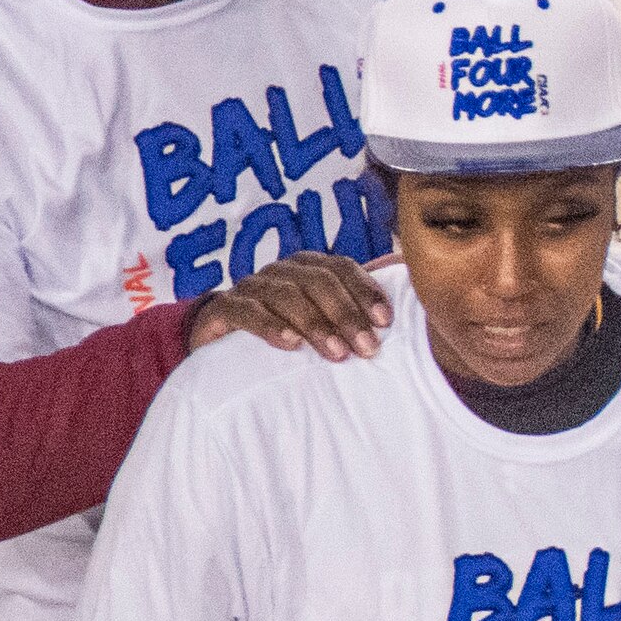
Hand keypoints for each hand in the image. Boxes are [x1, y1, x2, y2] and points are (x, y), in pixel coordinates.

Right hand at [186, 256, 384, 359]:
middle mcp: (280, 272)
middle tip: (367, 348)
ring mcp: (249, 287)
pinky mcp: (222, 308)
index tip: (385, 321)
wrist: (224, 352)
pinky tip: (291, 344)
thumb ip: (354, 321)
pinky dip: (271, 325)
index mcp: (307, 269)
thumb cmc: (288, 339)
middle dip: (346, 314)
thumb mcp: (324, 329)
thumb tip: (398, 326)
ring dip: (315, 324)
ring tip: (337, 353)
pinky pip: (246, 310)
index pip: (341, 267)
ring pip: (286, 295)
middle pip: (317, 281)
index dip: (365, 290)